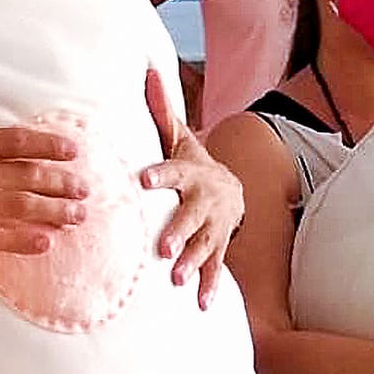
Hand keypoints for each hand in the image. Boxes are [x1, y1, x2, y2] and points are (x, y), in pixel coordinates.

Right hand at [0, 52, 91, 257]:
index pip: (14, 143)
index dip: (48, 145)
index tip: (74, 151)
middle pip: (25, 177)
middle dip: (60, 183)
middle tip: (85, 188)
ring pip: (18, 209)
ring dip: (52, 212)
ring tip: (77, 215)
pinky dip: (23, 241)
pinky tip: (45, 242)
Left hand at [139, 66, 242, 308]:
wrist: (232, 189)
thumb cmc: (191, 163)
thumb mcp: (179, 137)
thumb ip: (160, 110)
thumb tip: (148, 69)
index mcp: (190, 172)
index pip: (173, 170)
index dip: (160, 174)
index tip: (141, 180)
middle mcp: (204, 200)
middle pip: (191, 215)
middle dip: (179, 230)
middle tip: (163, 246)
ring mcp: (213, 227)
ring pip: (204, 245)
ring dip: (192, 262)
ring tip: (176, 278)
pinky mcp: (218, 249)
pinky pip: (216, 268)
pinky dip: (211, 286)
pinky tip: (202, 304)